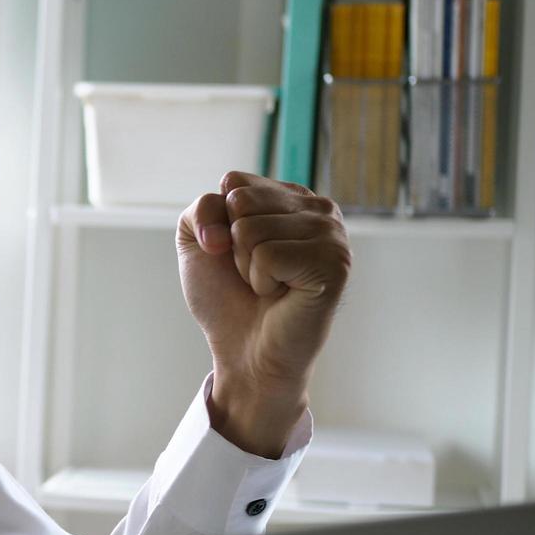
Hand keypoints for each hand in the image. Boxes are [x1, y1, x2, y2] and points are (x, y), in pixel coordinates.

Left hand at [178, 171, 350, 457]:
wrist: (243, 352)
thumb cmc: (226, 298)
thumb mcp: (199, 242)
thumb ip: (202, 207)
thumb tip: (231, 208)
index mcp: (291, 197)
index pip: (235, 182)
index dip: (219, 223)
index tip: (233, 253)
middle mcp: (319, 209)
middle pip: (242, 201)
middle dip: (232, 245)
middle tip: (253, 274)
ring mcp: (332, 235)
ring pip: (252, 229)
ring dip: (247, 266)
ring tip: (269, 286)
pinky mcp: (335, 263)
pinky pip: (268, 255)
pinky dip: (262, 281)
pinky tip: (282, 294)